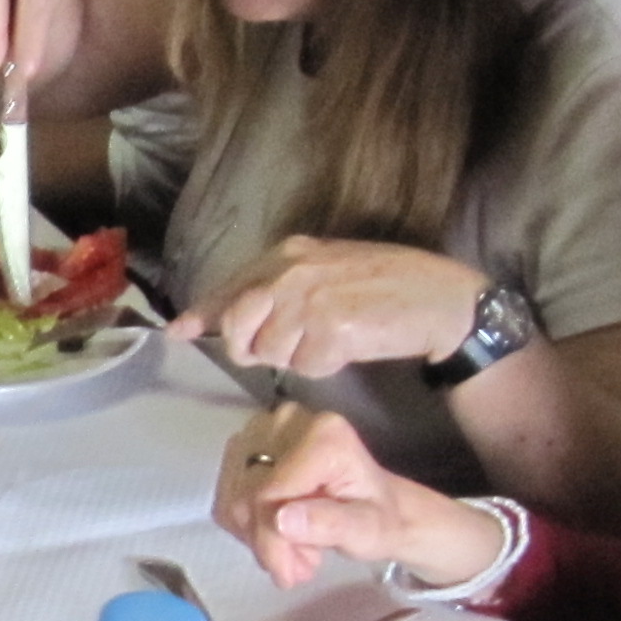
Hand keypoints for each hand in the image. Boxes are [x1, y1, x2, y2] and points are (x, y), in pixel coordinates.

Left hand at [172, 237, 489, 378]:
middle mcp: (292, 272)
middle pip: (239, 327)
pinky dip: (325, 366)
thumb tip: (228, 317)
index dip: (204, 313)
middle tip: (288, 348)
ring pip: (272, 353)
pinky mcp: (330, 329)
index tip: (179, 331)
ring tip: (334, 337)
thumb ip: (282, 287)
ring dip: (299, 357)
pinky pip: (306, 367)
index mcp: (290, 253)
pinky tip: (350, 346)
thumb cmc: (389, 284)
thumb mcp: (328, 269)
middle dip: (254, 348)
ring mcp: (310, 300)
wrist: (440, 298)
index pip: (233, 286)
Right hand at [211, 403, 498, 588]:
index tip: (291, 575)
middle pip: (248, 495)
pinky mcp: (246, 444)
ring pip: (234, 498)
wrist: (380, 507)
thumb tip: (281, 519)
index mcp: (325, 435)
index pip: (270, 494)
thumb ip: (329, 524)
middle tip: (300, 565)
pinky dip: (249, 525)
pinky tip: (280, 531)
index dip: (272, 541)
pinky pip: (229, 495)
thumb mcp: (368, 531)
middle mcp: (287, 421)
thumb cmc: (380, 520)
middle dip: (268, 542)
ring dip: (258, 536)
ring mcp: (263, 429)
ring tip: (296, 549)